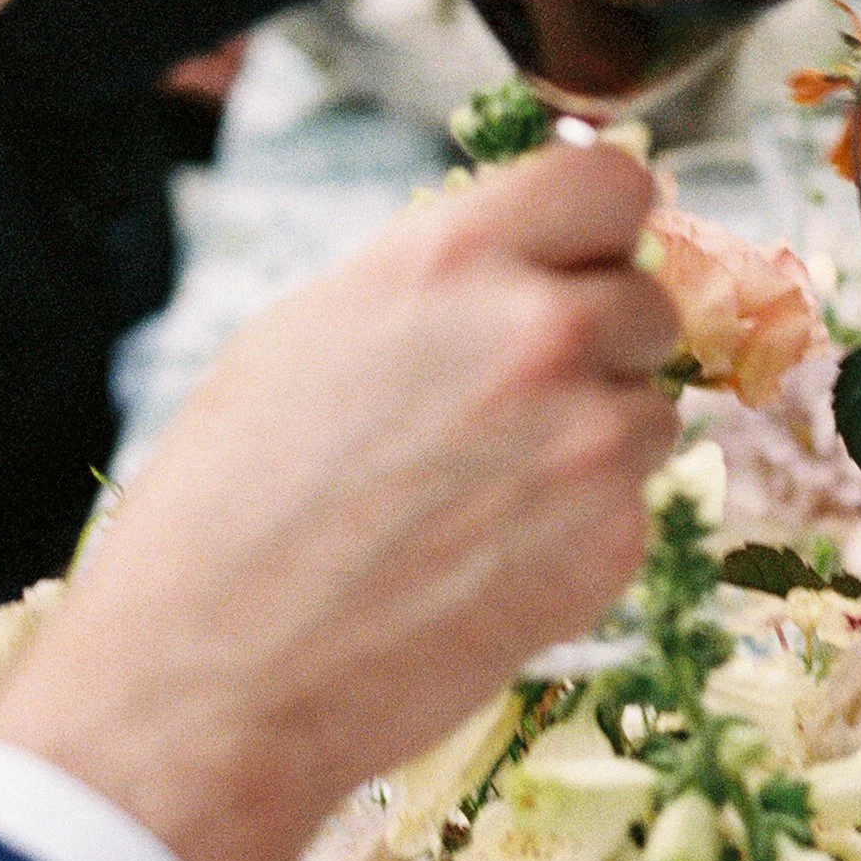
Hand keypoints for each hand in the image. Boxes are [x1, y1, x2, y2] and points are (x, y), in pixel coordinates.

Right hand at [0, 144, 677, 860]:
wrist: (209, 678)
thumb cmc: (229, 507)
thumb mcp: (311, 332)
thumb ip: (439, 282)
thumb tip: (524, 260)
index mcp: (456, 258)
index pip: (614, 181)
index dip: (600, 226)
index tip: (584, 258)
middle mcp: (540, 332)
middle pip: (649, 298)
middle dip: (599, 341)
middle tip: (514, 404)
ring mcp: (590, 443)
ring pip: (651, 407)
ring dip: (596, 439)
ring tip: (482, 494)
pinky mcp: (614, 546)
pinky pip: (635, 508)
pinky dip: (583, 532)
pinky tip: (486, 561)